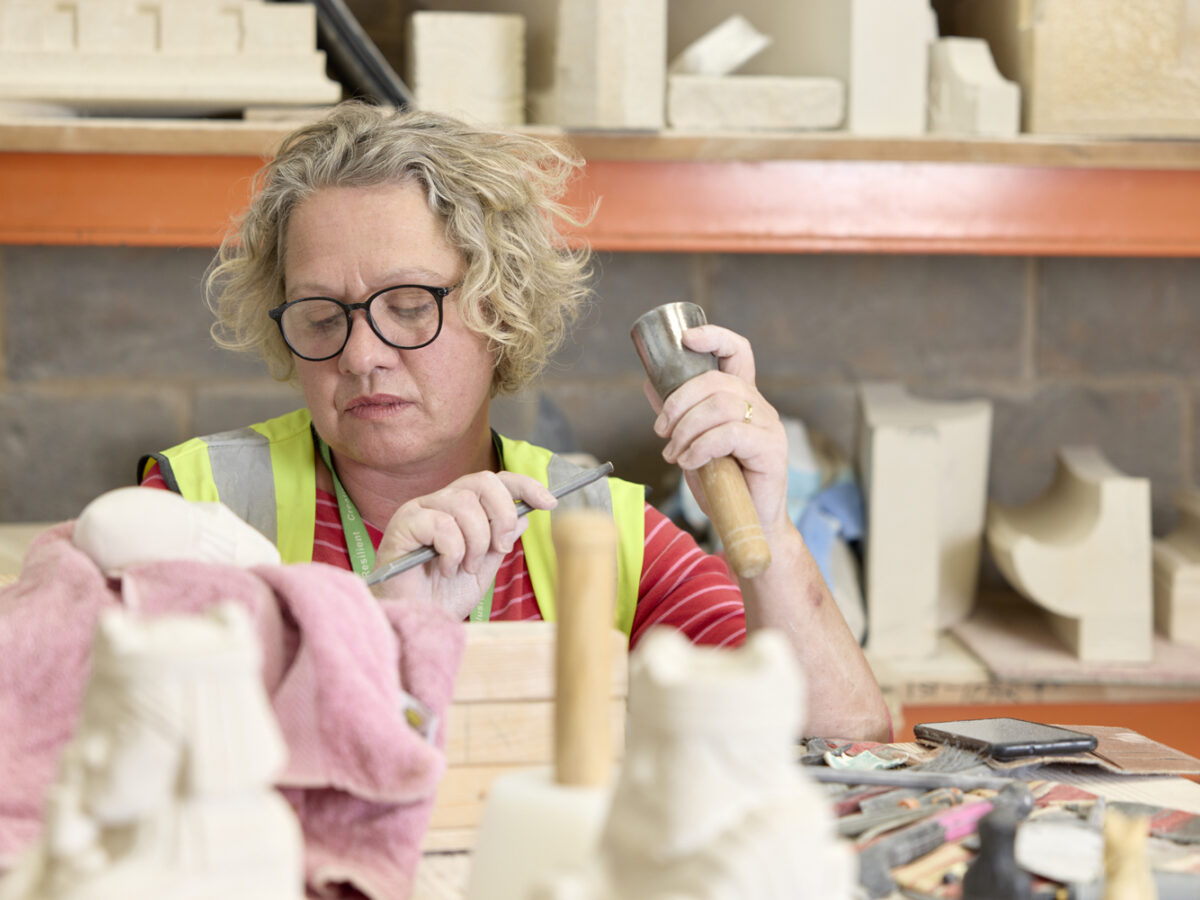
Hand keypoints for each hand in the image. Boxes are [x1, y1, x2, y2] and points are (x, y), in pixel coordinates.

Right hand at [369, 471, 555, 619]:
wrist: (417, 621)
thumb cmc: (444, 595)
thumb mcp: (484, 567)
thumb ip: (501, 540)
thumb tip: (527, 514)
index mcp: (459, 507)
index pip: (496, 481)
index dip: (525, 486)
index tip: (550, 502)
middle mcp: (439, 501)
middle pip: (484, 481)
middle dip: (503, 516)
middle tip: (501, 548)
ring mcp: (419, 509)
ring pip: (465, 504)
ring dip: (476, 542)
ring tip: (466, 568)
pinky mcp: (402, 524)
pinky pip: (441, 524)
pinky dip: (453, 551)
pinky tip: (445, 569)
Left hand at [644, 323, 789, 539]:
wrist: (748, 526)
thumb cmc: (722, 485)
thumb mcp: (691, 444)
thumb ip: (677, 414)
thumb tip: (650, 383)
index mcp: (743, 398)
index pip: (737, 351)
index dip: (714, 337)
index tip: (685, 339)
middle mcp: (760, 406)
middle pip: (716, 381)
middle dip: (679, 402)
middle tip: (661, 431)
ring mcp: (769, 426)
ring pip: (720, 406)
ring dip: (686, 429)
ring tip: (674, 454)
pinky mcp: (771, 449)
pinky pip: (729, 434)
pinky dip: (700, 447)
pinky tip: (688, 462)